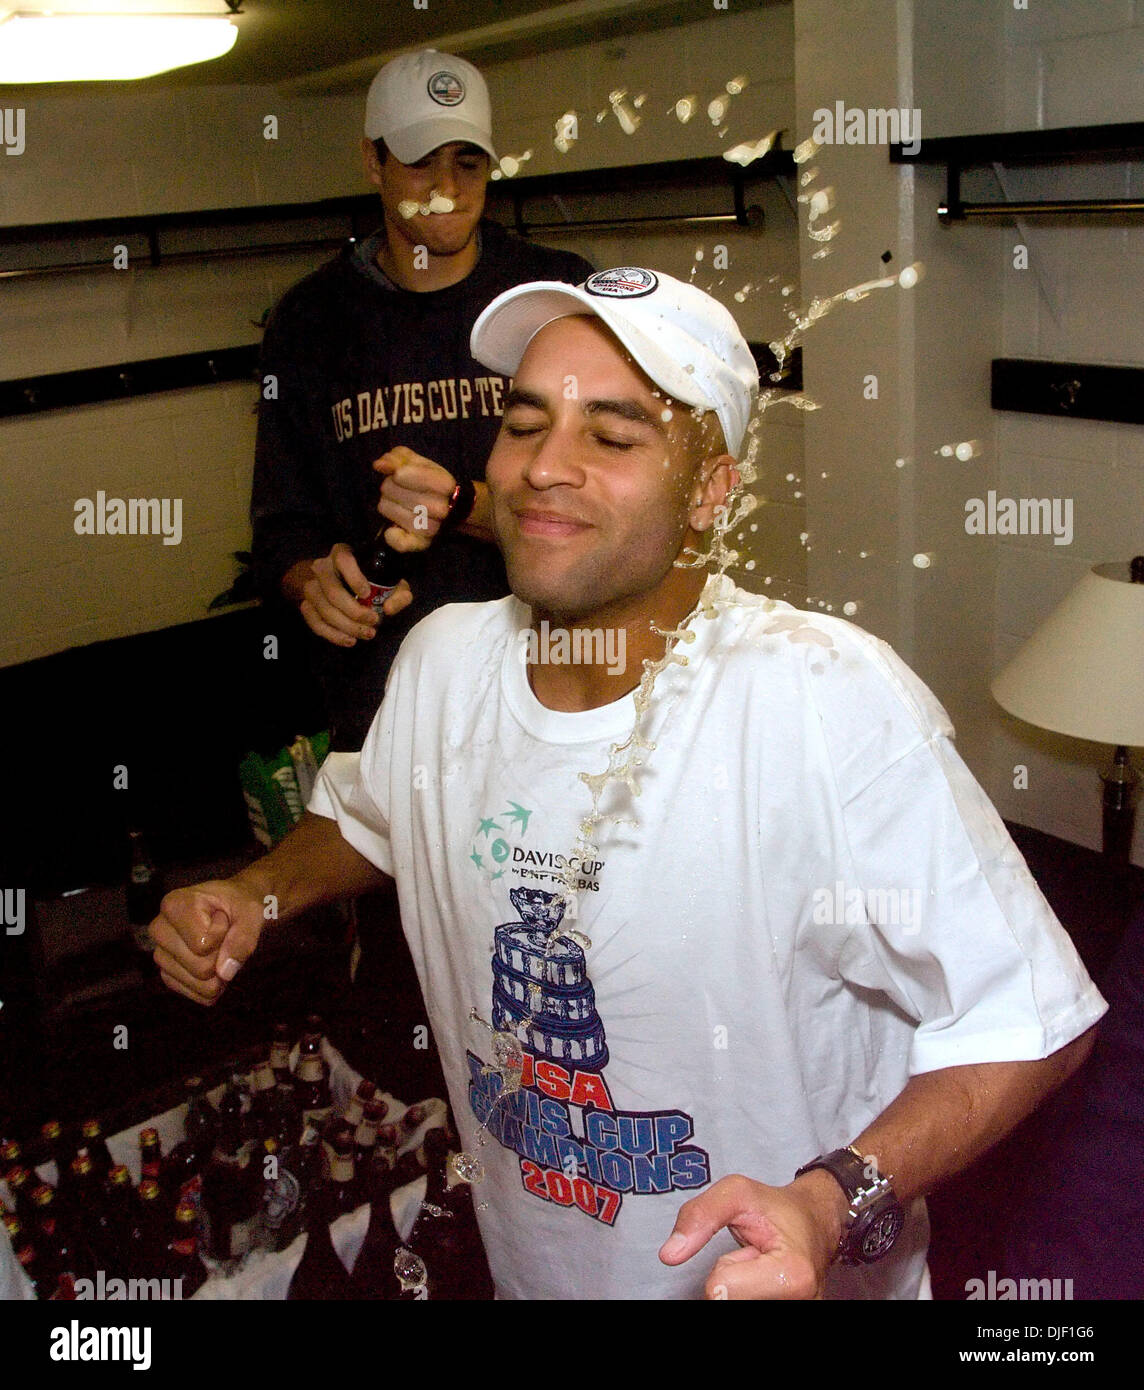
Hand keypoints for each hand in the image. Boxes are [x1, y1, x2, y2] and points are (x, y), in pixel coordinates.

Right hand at [151, 878, 267, 1005]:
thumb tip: (225, 973)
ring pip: (199, 983)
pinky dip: (214, 984)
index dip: (223, 934)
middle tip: (223, 934)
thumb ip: (243, 937)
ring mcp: (161, 955)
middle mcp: (159, 930)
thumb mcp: (251, 911)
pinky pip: (197, 995)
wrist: (234, 908)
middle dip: (222, 955)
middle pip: (200, 968)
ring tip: (217, 946)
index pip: (202, 944)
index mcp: (173, 906)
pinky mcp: (168, 975)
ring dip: (219, 971)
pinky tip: (213, 962)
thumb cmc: (239, 905)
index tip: (223, 917)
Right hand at [285, 544, 411, 646]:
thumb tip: (389, 609)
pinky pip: (315, 622)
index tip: (367, 594)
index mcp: (342, 554)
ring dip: (346, 627)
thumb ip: (398, 593)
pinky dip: (333, 635)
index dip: (354, 577)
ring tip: (366, 634)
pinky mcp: (305, 604)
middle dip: (354, 612)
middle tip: (374, 622)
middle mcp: (322, 568)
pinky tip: (349, 640)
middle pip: (333, 592)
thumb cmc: (368, 580)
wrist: (336, 582)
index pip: (343, 560)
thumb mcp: (388, 581)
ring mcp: (311, 586)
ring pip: (324, 610)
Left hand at [374, 446, 459, 550]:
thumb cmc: (430, 480)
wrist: (452, 507)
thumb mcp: (417, 462)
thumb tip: (379, 465)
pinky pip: (398, 542)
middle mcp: (440, 508)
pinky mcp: (422, 544)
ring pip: (386, 509)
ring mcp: (432, 528)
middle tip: (401, 491)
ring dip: (388, 504)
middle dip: (390, 486)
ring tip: (399, 505)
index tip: (403, 475)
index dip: (396, 472)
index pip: (400, 475)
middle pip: (388, 489)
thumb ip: (397, 457)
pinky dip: (391, 534)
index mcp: (443, 484)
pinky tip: (395, 527)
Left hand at [658, 1171, 845, 1299]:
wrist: (816, 1224)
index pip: (720, 1286)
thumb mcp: (737, 1192)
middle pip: (725, 1300)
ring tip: (759, 1270)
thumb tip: (670, 1254)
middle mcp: (800, 1305)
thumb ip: (700, 1215)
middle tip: (756, 1260)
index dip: (724, 1264)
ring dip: (738, 1288)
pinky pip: (741, 1305)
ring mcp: (798, 1313)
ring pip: (732, 1304)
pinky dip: (743, 1294)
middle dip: (732, 1277)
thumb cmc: (777, 1208)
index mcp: (792, 1275)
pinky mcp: (790, 1316)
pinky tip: (759, 1284)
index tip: (751, 1250)